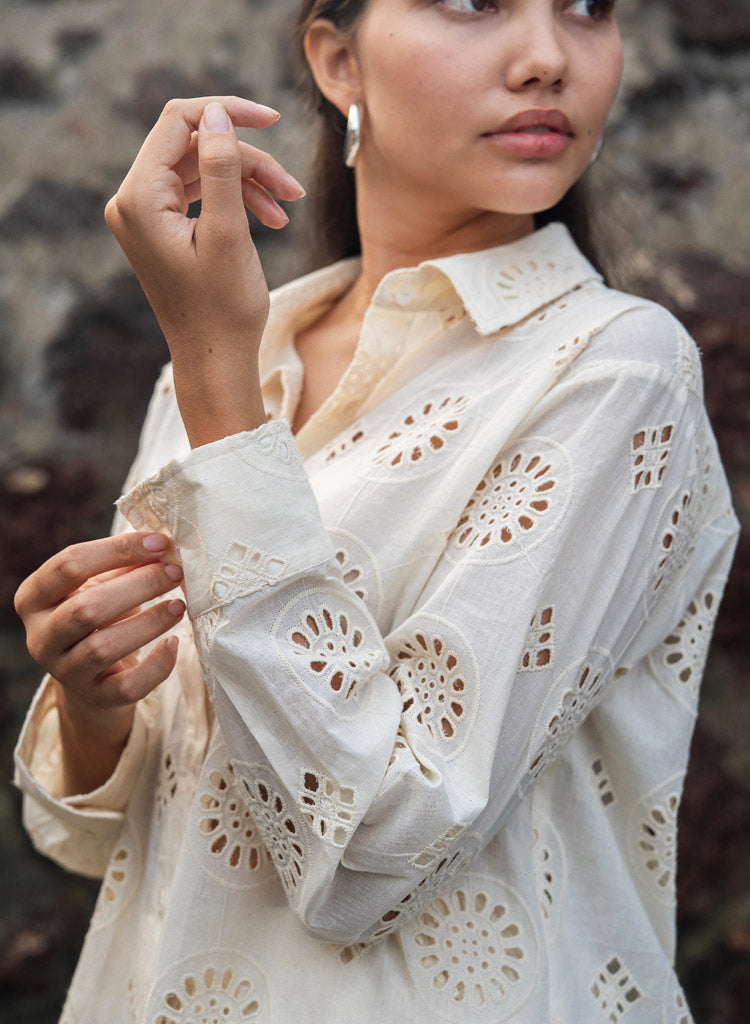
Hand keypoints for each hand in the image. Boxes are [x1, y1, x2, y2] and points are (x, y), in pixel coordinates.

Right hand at [15, 533, 185, 790]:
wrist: (93, 676)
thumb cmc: (99, 615)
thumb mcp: (99, 584)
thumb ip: (123, 564)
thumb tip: (163, 546)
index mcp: (35, 597)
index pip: (69, 565)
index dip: (117, 550)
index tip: (160, 543)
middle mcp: (41, 637)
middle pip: (86, 608)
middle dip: (138, 586)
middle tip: (175, 573)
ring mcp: (64, 671)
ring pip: (103, 648)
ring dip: (148, 623)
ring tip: (179, 605)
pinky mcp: (95, 698)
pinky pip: (127, 687)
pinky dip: (156, 666)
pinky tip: (174, 644)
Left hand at [104, 96, 305, 446]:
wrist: (215, 360)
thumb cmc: (223, 309)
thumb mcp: (229, 235)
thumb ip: (222, 169)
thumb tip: (217, 115)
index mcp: (139, 198)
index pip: (177, 123)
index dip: (226, 113)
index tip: (272, 119)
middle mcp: (132, 201)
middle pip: (194, 146)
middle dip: (246, 160)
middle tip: (292, 188)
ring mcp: (146, 215)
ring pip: (203, 169)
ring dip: (248, 181)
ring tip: (287, 207)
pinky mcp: (162, 228)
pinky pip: (201, 194)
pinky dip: (236, 200)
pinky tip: (270, 219)